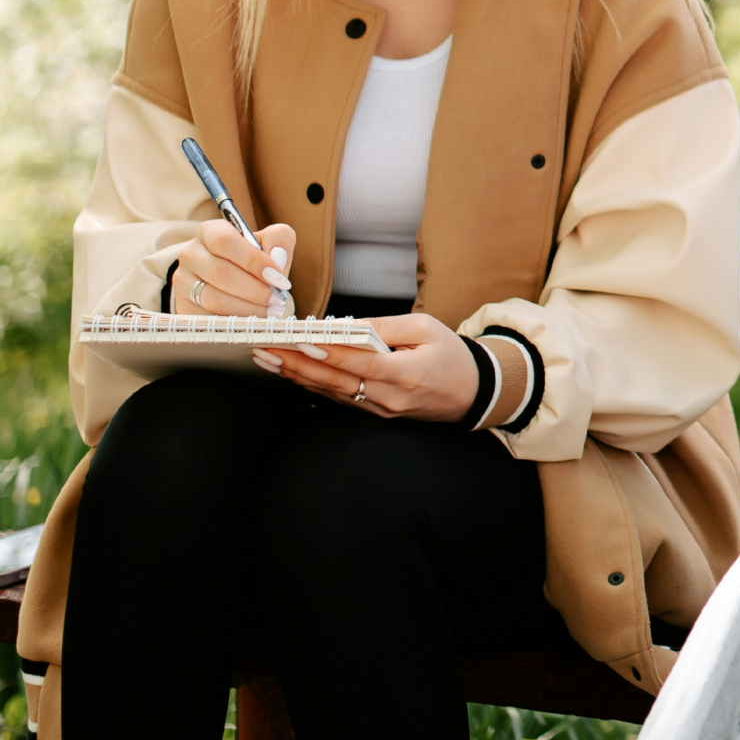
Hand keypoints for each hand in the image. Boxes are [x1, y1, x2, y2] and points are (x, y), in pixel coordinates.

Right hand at [171, 220, 293, 315]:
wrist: (232, 281)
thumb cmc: (252, 258)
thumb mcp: (268, 241)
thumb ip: (279, 240)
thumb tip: (277, 258)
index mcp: (209, 231)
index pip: (225, 241)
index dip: (253, 261)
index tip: (279, 279)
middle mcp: (191, 254)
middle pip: (220, 272)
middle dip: (255, 290)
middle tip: (277, 299)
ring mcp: (182, 282)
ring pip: (214, 298)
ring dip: (247, 308)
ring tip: (270, 310)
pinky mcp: (184, 307)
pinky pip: (209, 318)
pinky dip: (235, 321)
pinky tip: (252, 320)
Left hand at [255, 313, 480, 421]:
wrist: (472, 392)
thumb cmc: (451, 356)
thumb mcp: (427, 328)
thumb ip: (386, 327)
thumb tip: (347, 327)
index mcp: (406, 374)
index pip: (359, 363)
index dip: (327, 353)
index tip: (298, 341)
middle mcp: (390, 397)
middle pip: (336, 382)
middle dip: (297, 365)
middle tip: (266, 350)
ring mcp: (381, 409)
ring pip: (333, 393)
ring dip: (299, 377)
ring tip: (270, 360)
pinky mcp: (377, 413)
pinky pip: (341, 399)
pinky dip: (315, 386)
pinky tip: (294, 375)